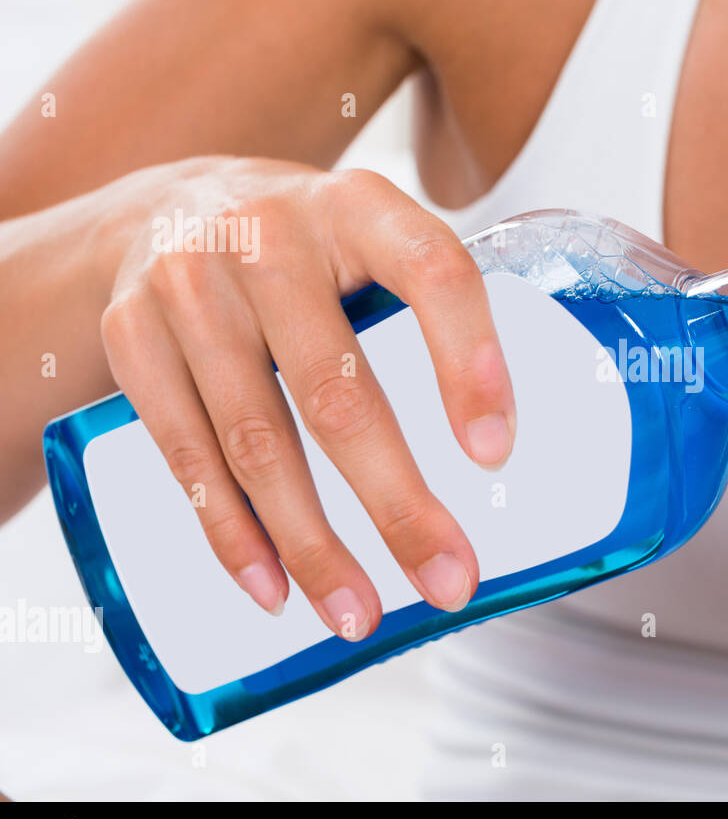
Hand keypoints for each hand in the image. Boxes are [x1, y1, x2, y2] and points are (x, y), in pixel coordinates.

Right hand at [99, 157, 515, 638]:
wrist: (168, 207)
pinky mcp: (130, 336)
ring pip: (257, 441)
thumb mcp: (372, 238)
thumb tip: (507, 456)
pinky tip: (273, 587)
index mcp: (358, 206)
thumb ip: (427, 314)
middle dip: (397, 502)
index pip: (431, 273)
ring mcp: (189, 287)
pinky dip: (232, 533)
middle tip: (446, 578)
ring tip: (357, 613)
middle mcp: (269, 237)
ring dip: (312, 544)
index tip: (495, 454)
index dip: (468, 362)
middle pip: (337, 391)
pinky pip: (184, 454)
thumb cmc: (308, 247)